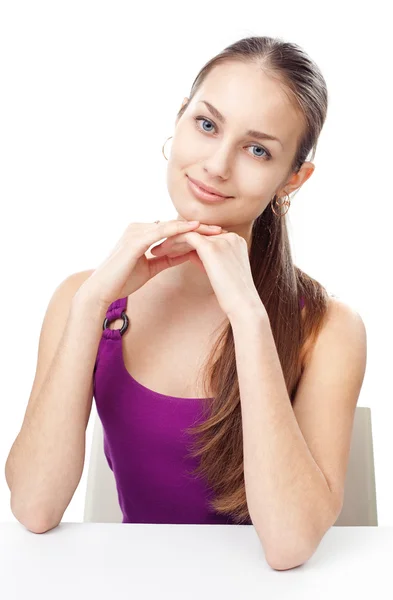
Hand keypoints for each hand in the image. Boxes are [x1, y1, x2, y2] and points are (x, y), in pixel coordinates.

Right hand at [77, 220, 226, 309]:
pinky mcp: (135, 239)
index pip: (172, 229)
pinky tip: (196, 230)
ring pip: (171, 226)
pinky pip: (162, 232)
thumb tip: (185, 254)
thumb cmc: (122, 280)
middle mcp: (138, 228)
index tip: (213, 235)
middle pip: (174, 224)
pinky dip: (180, 230)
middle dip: (198, 228)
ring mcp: (136, 231)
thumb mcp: (151, 268)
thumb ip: (167, 258)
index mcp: (141, 233)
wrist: (102, 291)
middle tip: (220, 229)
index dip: (193, 232)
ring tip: (214, 230)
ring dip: (194, 228)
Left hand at [151, 230, 263, 319]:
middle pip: (197, 232)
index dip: (186, 242)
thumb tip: (190, 253)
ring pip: (190, 233)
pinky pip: (187, 238)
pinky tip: (161, 253)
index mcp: (235, 241)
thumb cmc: (232, 296)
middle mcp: (230, 236)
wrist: (243, 305)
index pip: (205, 235)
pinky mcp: (212, 247)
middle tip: (159, 248)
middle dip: (177, 240)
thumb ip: (207, 259)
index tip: (171, 250)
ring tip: (156, 251)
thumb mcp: (219, 272)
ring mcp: (222, 240)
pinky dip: (173, 243)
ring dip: (171, 241)